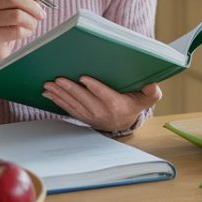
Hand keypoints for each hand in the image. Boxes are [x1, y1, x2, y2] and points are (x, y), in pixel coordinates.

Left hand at [42, 76, 161, 132]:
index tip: (84, 78)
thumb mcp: (146, 99)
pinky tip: (48, 93)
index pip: (104, 95)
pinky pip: (68, 109)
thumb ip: (152, 93)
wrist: (123, 123)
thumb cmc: (133, 105)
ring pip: (73, 104)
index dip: (94, 87)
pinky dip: (57, 101)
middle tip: (58, 79)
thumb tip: (153, 85)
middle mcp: (101, 112)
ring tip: (48, 84)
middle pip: (84, 99)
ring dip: (60, 94)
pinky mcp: (82, 117)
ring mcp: (90, 116)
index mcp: (117, 105)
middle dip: (70, 89)